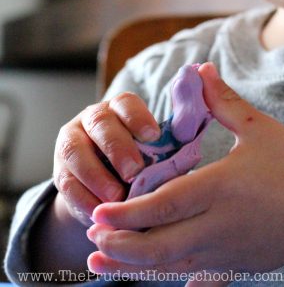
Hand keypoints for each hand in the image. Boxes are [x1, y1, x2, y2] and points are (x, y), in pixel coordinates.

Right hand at [53, 92, 159, 225]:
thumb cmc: (137, 165)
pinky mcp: (60, 170)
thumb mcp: (152, 155)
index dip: (138, 117)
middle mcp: (92, 120)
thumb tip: (189, 156)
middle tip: (134, 171)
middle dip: (117, 147)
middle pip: (100, 122)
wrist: (106, 185)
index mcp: (119, 111)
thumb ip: (165, 151)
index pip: (126, 104)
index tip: (153, 136)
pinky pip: (66, 182)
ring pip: (75, 151)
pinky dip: (83, 198)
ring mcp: (72, 142)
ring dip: (96, 175)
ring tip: (116, 197)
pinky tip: (100, 212)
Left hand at [87, 63, 283, 279]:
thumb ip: (223, 102)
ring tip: (98, 261)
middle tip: (91, 236)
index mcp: (221, 188)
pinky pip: (188, 275)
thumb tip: (201, 69)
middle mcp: (218, 225)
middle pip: (160, 243)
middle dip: (120, 243)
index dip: (128, 212)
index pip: (165, 204)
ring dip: (130, 265)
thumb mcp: (259, 131)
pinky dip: (159, 276)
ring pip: (168, 265)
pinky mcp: (232, 266)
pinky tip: (138, 275)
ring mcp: (224, 252)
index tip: (98, 213)